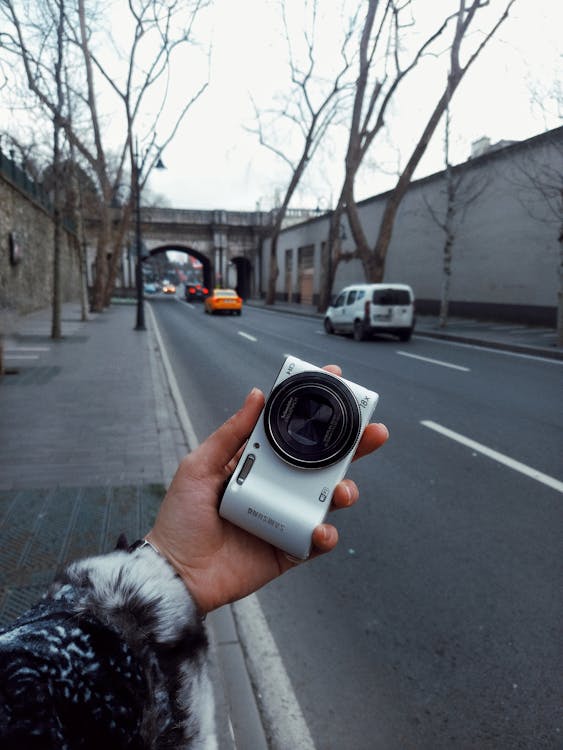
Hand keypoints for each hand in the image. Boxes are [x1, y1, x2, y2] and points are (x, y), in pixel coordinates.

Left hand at [146, 365, 388, 612]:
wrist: (176, 573)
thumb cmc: (182, 518)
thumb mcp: (199, 467)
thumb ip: (230, 433)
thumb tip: (258, 395)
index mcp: (258, 465)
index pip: (293, 434)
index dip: (316, 412)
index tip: (337, 385)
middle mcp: (277, 488)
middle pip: (322, 464)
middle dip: (353, 446)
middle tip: (374, 433)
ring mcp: (286, 518)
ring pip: (327, 500)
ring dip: (345, 491)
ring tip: (343, 491)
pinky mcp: (289, 549)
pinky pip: (317, 540)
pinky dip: (325, 535)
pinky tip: (320, 530)